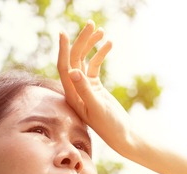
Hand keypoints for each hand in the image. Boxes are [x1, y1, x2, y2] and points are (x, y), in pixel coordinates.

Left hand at [57, 21, 138, 157]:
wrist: (123, 136)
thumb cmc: (110, 126)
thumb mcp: (97, 108)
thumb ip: (85, 90)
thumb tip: (73, 71)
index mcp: (72, 94)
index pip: (64, 67)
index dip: (63, 50)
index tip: (63, 33)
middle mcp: (75, 89)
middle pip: (74, 59)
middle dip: (81, 41)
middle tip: (91, 25)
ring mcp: (85, 87)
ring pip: (84, 60)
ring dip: (91, 45)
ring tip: (101, 31)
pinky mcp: (95, 86)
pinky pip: (95, 66)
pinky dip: (101, 54)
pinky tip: (109, 44)